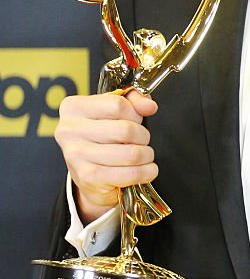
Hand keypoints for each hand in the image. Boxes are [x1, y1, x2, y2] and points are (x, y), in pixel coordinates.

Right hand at [55, 90, 158, 221]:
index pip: (118, 104)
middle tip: (142, 141)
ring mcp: (77, 155)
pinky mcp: (89, 177)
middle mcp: (70, 130)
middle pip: (126, 130)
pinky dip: (146, 172)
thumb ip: (133, 100)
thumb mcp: (114, 111)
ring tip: (144, 155)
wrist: (88, 174)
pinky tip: (146, 169)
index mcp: (74, 107)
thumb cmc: (102, 137)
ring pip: (131, 154)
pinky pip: (131, 174)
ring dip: (146, 155)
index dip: (135, 114)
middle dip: (143, 136)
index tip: (136, 120)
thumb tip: (149, 106)